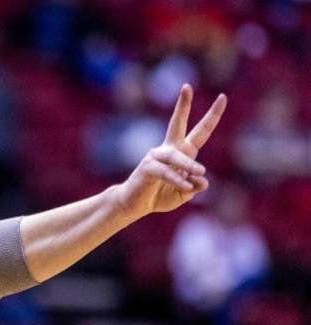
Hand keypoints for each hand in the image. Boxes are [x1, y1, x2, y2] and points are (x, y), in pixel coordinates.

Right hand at [115, 84, 226, 216]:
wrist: (134, 204)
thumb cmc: (158, 196)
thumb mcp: (184, 193)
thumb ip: (194, 187)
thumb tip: (202, 181)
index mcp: (182, 152)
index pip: (200, 132)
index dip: (212, 116)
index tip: (223, 97)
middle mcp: (168, 149)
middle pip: (177, 124)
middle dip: (182, 105)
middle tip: (186, 87)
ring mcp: (156, 157)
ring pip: (176, 155)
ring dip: (189, 164)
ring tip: (200, 172)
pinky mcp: (147, 167)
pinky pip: (166, 172)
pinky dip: (177, 179)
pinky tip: (185, 186)